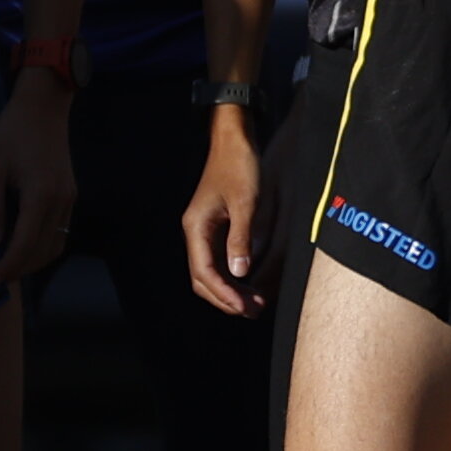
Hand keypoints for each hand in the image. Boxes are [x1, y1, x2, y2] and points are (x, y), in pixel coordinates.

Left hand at [0, 57, 80, 285]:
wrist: (44, 105)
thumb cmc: (12, 132)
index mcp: (39, 196)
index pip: (24, 245)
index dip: (8, 267)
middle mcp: (60, 202)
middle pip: (43, 251)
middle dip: (21, 269)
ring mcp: (70, 199)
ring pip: (56, 244)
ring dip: (35, 261)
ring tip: (12, 265)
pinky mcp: (71, 194)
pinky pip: (62, 231)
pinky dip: (45, 246)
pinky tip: (28, 245)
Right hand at [182, 100, 267, 318]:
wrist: (234, 139)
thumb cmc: (239, 165)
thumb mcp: (245, 203)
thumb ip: (241, 239)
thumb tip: (239, 273)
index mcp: (196, 227)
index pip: (204, 272)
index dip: (223, 294)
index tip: (243, 307)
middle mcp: (196, 232)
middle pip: (203, 278)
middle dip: (226, 298)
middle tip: (252, 311)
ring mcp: (204, 231)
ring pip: (211, 272)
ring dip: (230, 289)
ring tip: (254, 303)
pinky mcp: (216, 228)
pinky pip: (220, 260)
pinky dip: (233, 276)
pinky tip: (250, 283)